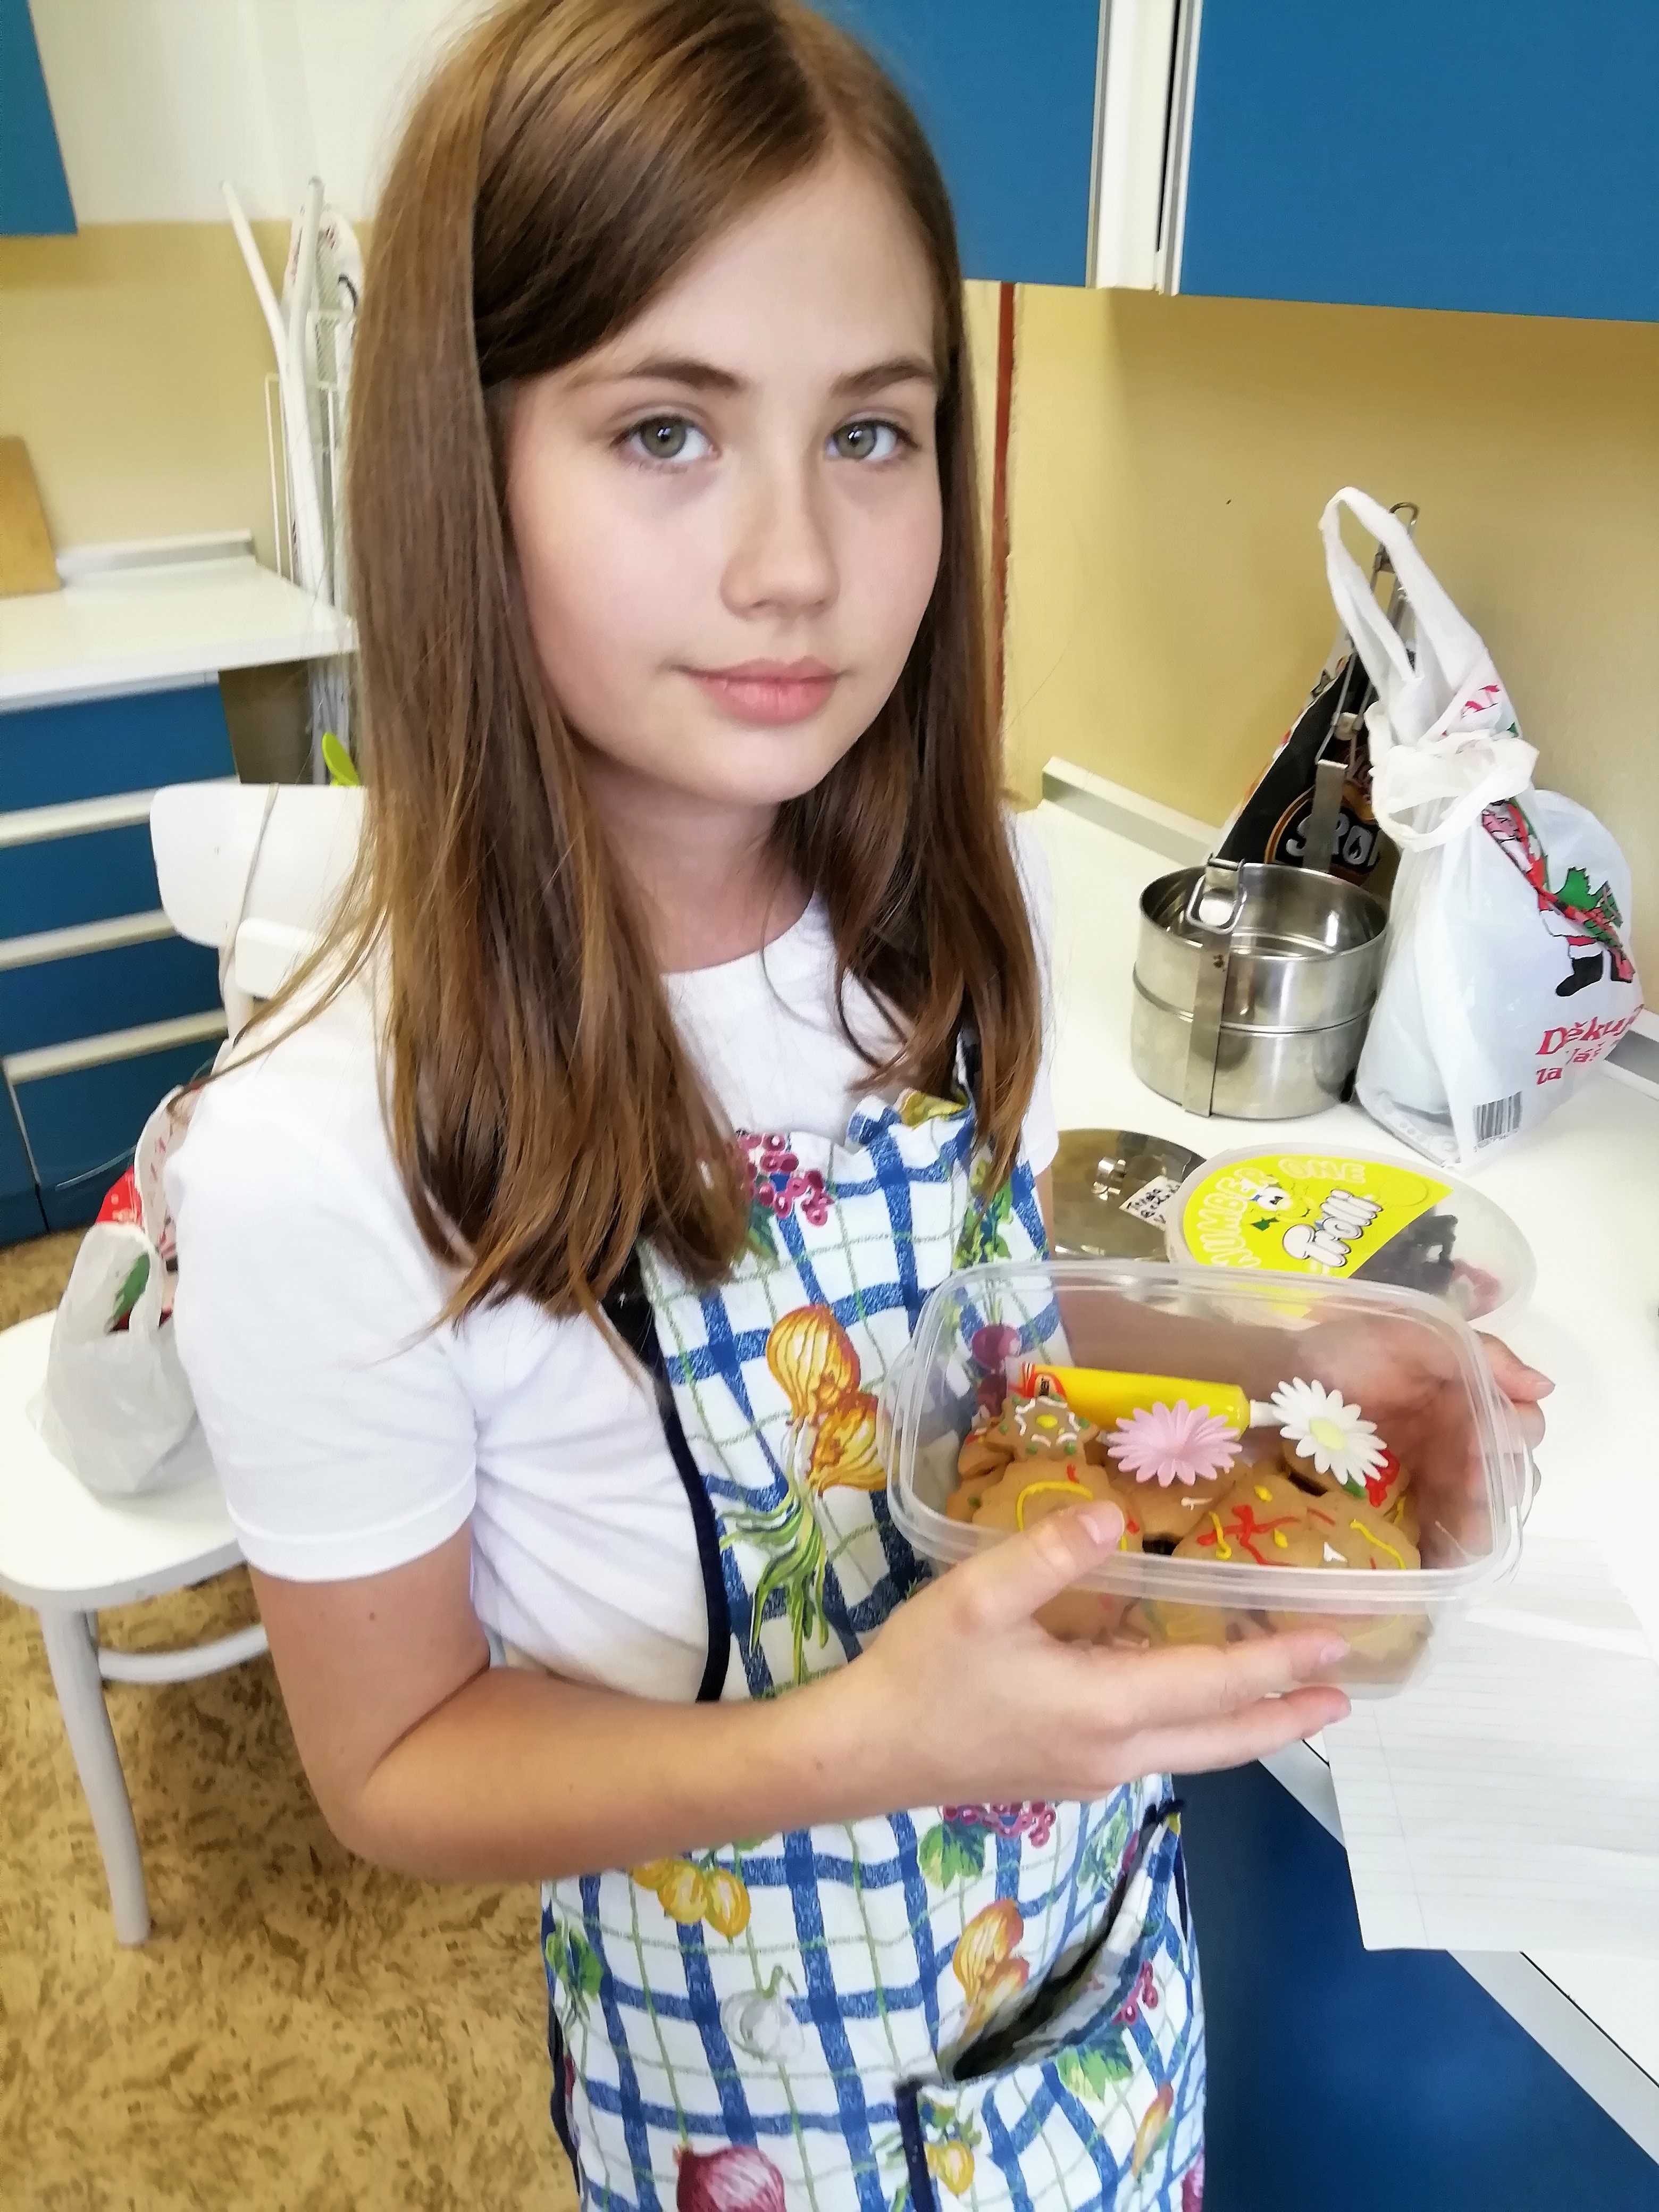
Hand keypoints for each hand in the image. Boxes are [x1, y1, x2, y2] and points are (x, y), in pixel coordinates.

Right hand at [856, 1502, 1349, 1803]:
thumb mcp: (975, 1600)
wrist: (861, 1755)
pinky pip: (1156, 1750)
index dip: (1280, 1663)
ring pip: (1192, 1750)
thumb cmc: (921, 1673)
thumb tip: (1111, 1516)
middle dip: (1286, 1716)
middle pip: (1223, 1739)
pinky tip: (1184, 1701)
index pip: (1216, 1685)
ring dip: (1244, 1724)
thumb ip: (1046, 1555)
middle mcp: (1114, 1752)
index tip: (1337, 1644)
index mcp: (1105, 1707)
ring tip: (1285, 1700)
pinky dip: (1196, 1727)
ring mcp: (1090, 1772)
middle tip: (1343, 1695)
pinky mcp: (1064, 1774)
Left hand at [1289, 1313, 1549, 1545]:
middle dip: (1498, 1484)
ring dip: (1480, 1523)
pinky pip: (1437, 1544)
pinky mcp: (1397, 1517)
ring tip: (1463, 1522)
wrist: (1273, 1382)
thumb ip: (1478, 1354)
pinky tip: (1443, 1557)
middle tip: (1470, 1480)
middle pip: (1506, 1480)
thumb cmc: (1342, 1354)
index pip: (1519, 1428)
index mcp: (1467, 1405)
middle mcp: (1456, 1448)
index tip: (1487, 1436)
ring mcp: (1428, 1486)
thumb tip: (1542, 1388)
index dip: (1514, 1436)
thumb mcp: (1411, 1335)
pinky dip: (1448, 1554)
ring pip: (1479, 1518)